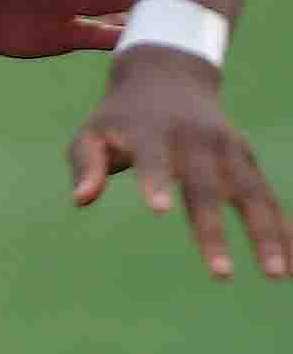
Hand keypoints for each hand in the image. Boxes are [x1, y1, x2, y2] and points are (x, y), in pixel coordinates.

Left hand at [69, 45, 290, 281]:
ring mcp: (229, 150)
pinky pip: (269, 196)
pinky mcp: (247, 160)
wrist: (167, 78)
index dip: (155, 179)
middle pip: (208, 188)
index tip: (157, 209)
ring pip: (252, 194)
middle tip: (220, 274)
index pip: (154, 157)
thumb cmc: (119, 118)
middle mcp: (199, 141)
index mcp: (155, 132)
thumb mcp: (90, 133)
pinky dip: (285, 226)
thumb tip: (81, 199)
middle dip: (214, 230)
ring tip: (276, 275)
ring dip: (267, 234)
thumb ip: (84, 163)